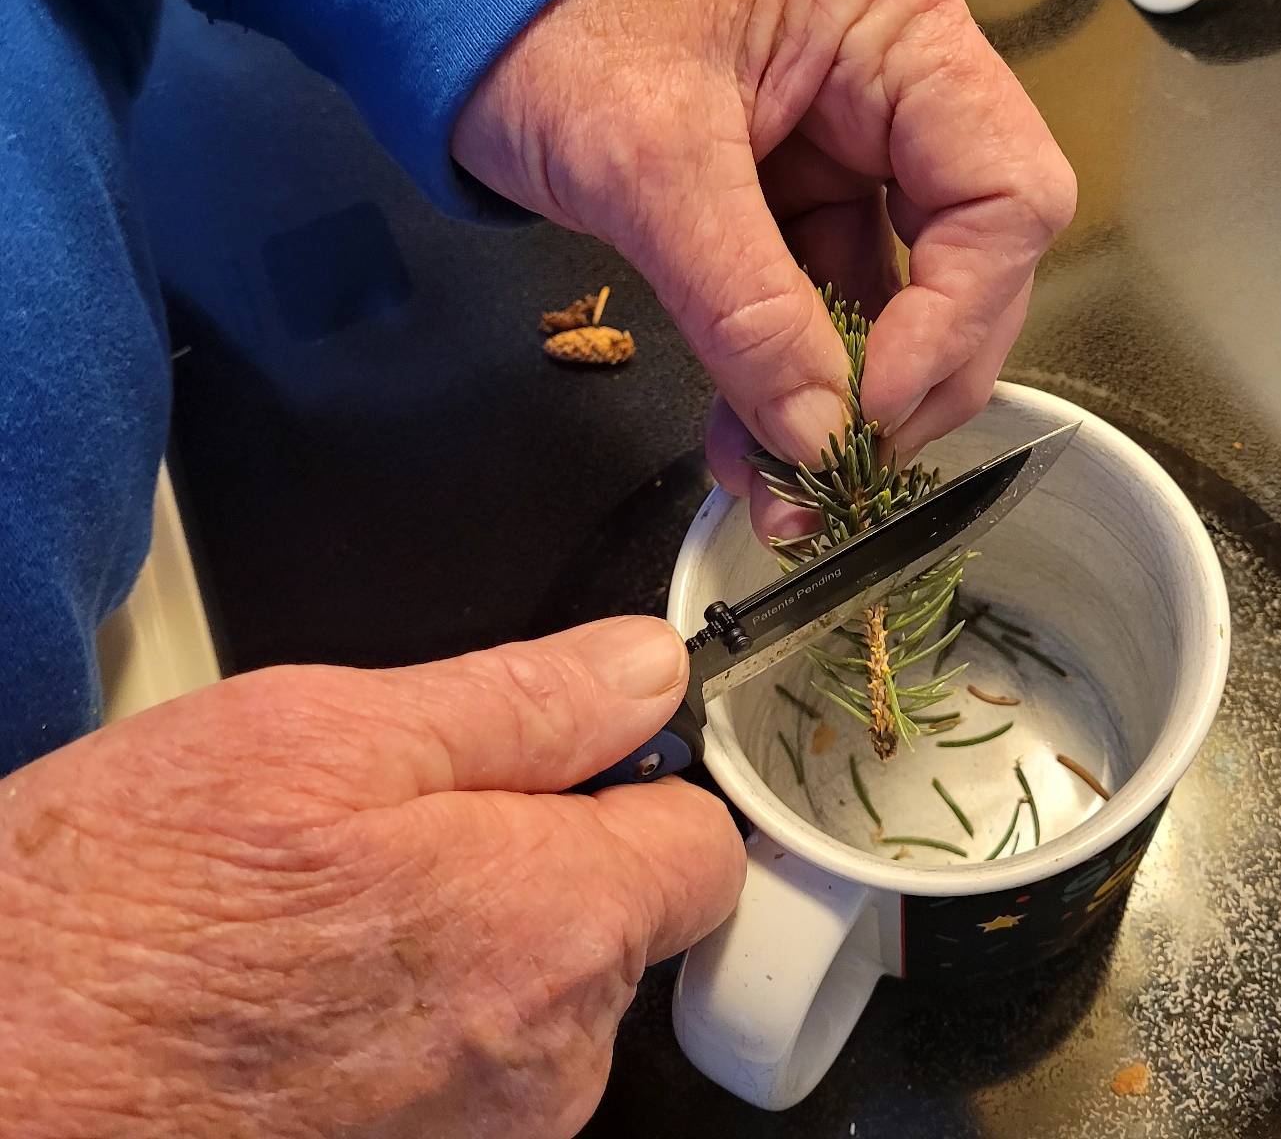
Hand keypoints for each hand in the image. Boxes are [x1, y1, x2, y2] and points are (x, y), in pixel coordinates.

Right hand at [0, 619, 742, 1138]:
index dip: (648, 782)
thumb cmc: (120, 911)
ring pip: (545, 996)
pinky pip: (474, 1069)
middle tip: (404, 820)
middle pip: (622, 923)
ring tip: (336, 907)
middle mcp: (541, 1063)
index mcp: (547, 925)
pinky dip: (421, 1016)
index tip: (590, 757)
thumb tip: (646, 666)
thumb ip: (521, 700)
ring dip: (475, 935)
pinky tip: (315, 986)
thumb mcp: (321, 733)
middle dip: (548, 855)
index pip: (705, 846)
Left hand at [454, 0, 1074, 539]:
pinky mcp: (790, 177)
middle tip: (839, 470)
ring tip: (782, 487)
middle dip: (909, 373)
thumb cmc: (538, 10)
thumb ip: (742, 306)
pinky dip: (787, 369)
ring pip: (890, 285)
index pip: (1004, 191)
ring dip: (839, 393)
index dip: (960, 314)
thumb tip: (818, 440)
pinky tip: (749, 439)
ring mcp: (845, 129)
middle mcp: (897, 71)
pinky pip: (816, 287)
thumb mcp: (644, 159)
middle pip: (971, 251)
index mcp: (895, 15)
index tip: (872, 406)